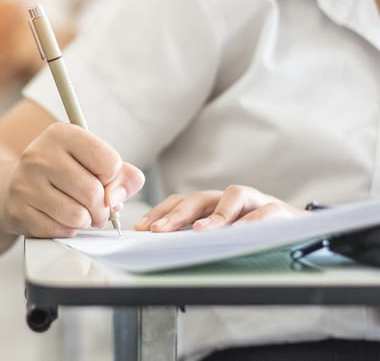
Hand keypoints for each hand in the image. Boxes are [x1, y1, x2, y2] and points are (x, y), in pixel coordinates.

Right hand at [1, 122, 144, 237]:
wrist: (19, 185)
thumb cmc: (64, 172)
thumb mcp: (93, 161)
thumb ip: (122, 175)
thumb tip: (117, 198)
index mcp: (61, 134)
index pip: (109, 162)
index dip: (112, 177)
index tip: (101, 178)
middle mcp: (39, 155)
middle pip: (93, 192)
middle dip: (102, 207)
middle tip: (97, 207)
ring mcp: (25, 183)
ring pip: (77, 215)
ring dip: (86, 220)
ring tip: (80, 212)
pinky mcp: (19, 211)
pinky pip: (60, 230)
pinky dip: (68, 229)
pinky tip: (60, 218)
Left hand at [134, 185, 307, 232]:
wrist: (304, 231)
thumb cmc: (257, 234)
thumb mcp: (225, 236)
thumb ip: (199, 237)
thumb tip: (164, 248)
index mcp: (214, 204)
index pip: (181, 201)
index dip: (160, 211)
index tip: (141, 228)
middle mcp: (231, 198)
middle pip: (200, 198)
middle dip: (176, 214)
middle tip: (159, 230)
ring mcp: (256, 201)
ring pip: (233, 196)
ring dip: (215, 215)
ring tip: (199, 232)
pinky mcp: (280, 210)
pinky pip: (265, 212)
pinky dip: (252, 221)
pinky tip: (240, 233)